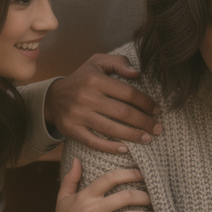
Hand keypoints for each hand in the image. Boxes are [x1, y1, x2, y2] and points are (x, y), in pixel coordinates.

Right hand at [30, 158, 154, 211]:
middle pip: (126, 196)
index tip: (142, 175)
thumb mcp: (63, 198)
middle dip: (145, 196)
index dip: (129, 174)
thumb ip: (71, 178)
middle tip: (154, 198)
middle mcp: (92, 208)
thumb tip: (77, 159)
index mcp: (86, 196)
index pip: (111, 178)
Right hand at [45, 54, 160, 152]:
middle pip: (123, 113)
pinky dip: (110, 148)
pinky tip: (125, 149)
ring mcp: (78, 114)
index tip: (157, 110)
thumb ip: (119, 62)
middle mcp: (86, 97)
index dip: (146, 103)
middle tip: (158, 128)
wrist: (53, 97)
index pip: (128, 93)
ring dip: (133, 136)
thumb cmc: (83, 79)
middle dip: (145, 122)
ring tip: (148, 139)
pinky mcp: (71, 129)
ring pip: (111, 129)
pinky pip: (94, 142)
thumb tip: (137, 73)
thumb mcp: (98, 62)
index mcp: (95, 79)